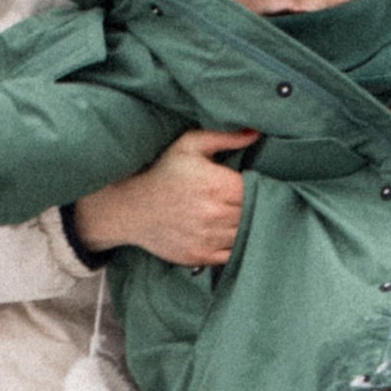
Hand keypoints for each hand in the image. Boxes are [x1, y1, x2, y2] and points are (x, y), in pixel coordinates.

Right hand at [72, 128, 259, 267]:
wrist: (130, 208)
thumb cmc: (163, 173)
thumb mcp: (190, 145)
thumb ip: (225, 137)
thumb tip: (255, 133)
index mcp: (216, 185)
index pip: (257, 189)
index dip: (260, 186)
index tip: (254, 182)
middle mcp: (214, 214)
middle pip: (254, 213)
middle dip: (255, 205)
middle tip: (248, 199)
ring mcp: (207, 238)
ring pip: (245, 234)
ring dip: (246, 225)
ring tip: (237, 214)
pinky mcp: (199, 256)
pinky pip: (231, 254)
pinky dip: (234, 244)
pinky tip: (227, 231)